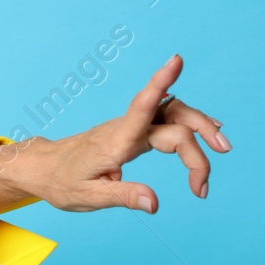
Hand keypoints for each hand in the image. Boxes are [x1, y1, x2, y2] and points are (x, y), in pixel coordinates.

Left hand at [20, 53, 230, 213]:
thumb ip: (123, 197)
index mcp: (115, 141)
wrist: (44, 168)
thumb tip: (154, 203)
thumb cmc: (62, 181)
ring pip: (174, 115)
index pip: (141, 106)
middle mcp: (125, 128)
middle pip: (173, 117)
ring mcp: (130, 127)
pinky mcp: (133, 132)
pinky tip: (206, 136)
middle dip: (201, 133)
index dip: (160, 83)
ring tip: (220, 151)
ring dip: (200, 128)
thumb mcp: (87, 197)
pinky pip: (167, 122)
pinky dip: (189, 128)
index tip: (176, 60)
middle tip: (212, 172)